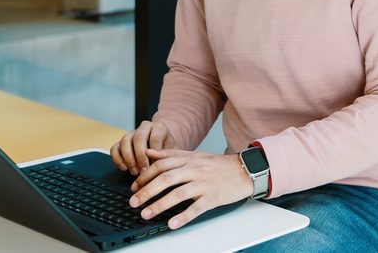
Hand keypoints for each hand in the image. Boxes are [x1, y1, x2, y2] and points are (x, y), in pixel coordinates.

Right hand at [110, 119, 175, 175]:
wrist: (162, 148)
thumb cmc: (168, 151)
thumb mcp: (172, 152)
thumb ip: (165, 156)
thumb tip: (156, 164)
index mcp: (159, 127)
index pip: (155, 137)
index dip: (154, 154)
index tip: (154, 167)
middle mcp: (144, 127)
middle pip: (138, 138)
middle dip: (140, 157)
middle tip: (143, 171)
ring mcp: (131, 133)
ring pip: (125, 141)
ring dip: (129, 159)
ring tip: (134, 172)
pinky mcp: (121, 142)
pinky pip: (114, 148)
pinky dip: (117, 159)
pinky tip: (124, 168)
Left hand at [128, 148, 252, 228]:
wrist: (244, 170)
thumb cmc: (217, 165)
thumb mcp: (195, 154)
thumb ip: (171, 153)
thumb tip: (149, 153)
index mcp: (188, 159)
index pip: (161, 165)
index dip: (145, 176)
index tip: (134, 187)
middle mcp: (195, 169)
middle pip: (166, 179)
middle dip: (146, 191)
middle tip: (133, 202)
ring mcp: (204, 183)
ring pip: (178, 193)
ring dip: (160, 205)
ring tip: (146, 214)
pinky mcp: (213, 197)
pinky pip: (196, 208)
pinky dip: (183, 216)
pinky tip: (172, 223)